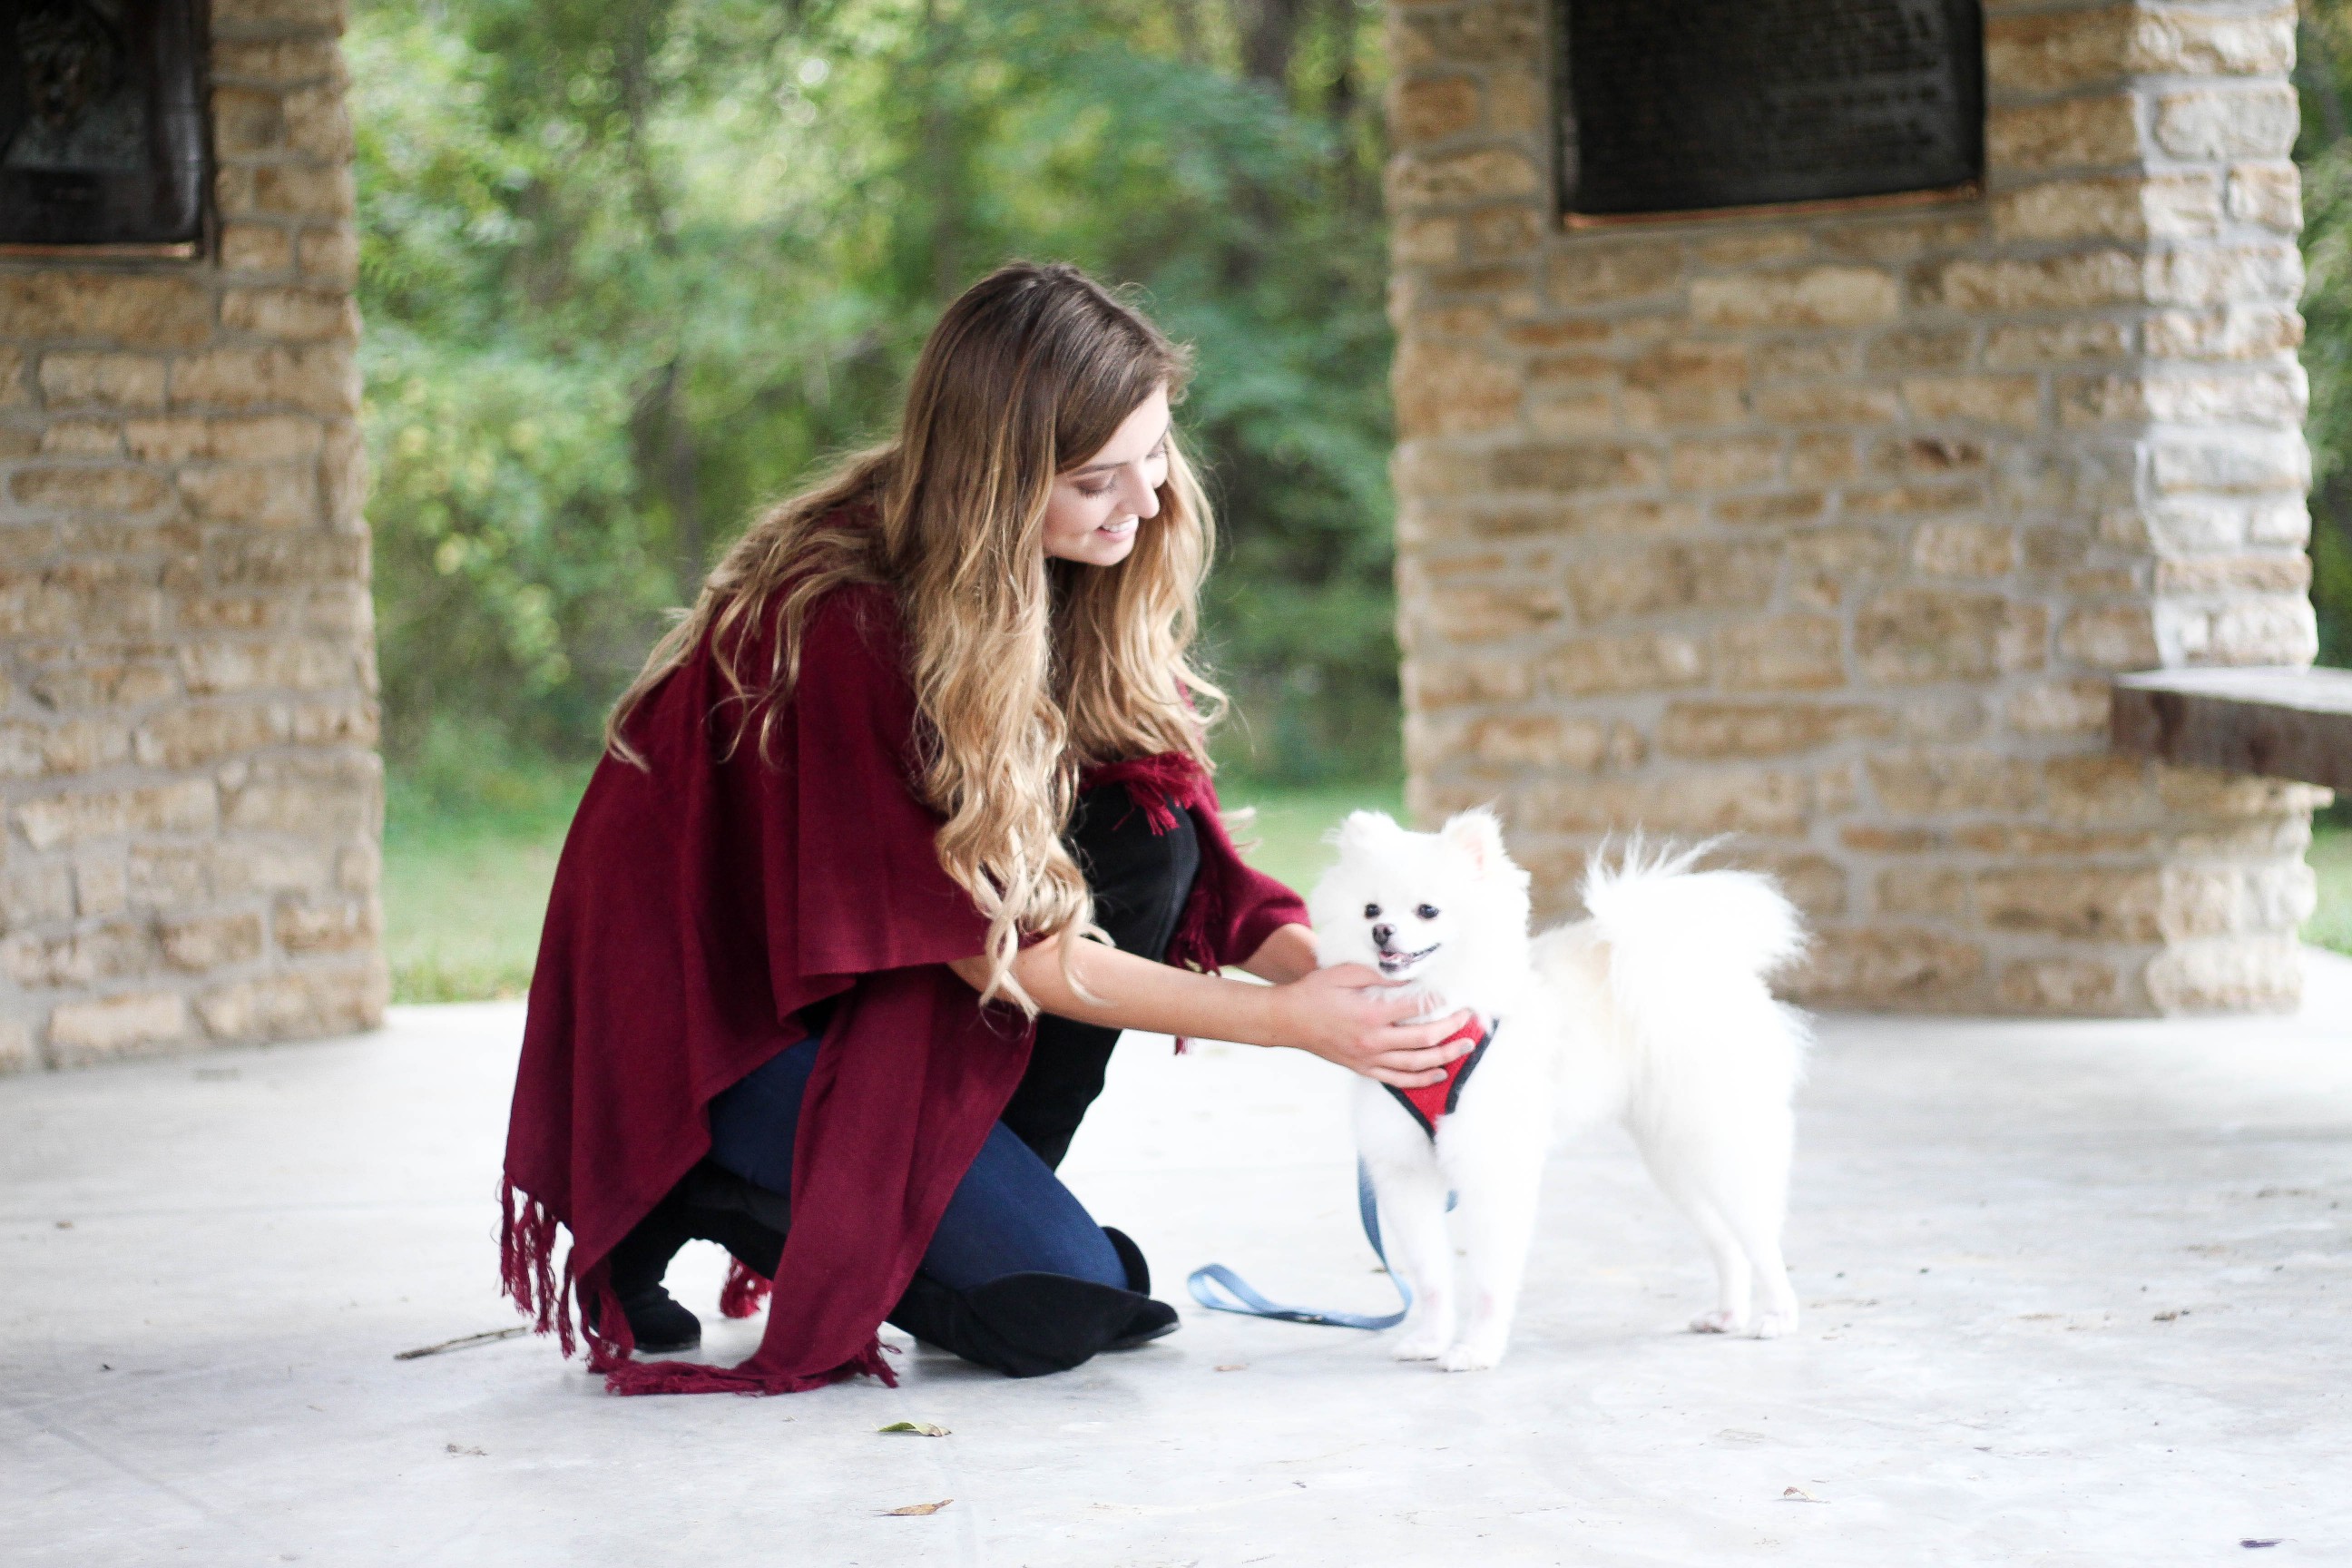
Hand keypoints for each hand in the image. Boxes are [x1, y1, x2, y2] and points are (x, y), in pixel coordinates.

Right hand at [1264, 964, 1476, 1088]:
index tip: (1454, 994)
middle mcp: (1373, 1041)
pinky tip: (1439, 1073)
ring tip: (1466, 1047)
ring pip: (1416, 1064)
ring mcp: (1369, 1058)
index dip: (1439, 1001)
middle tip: (1469, 1019)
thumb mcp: (1345, 973)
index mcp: (1370, 1014)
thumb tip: (1410, 977)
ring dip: (1445, 1056)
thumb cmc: (1315, 992)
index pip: (1416, 1008)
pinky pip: (1399, 1079)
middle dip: (1451, 1029)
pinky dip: (1422, 1078)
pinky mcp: (1363, 1068)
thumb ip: (1379, 977)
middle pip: (1424, 1039)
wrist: (1287, 1020)